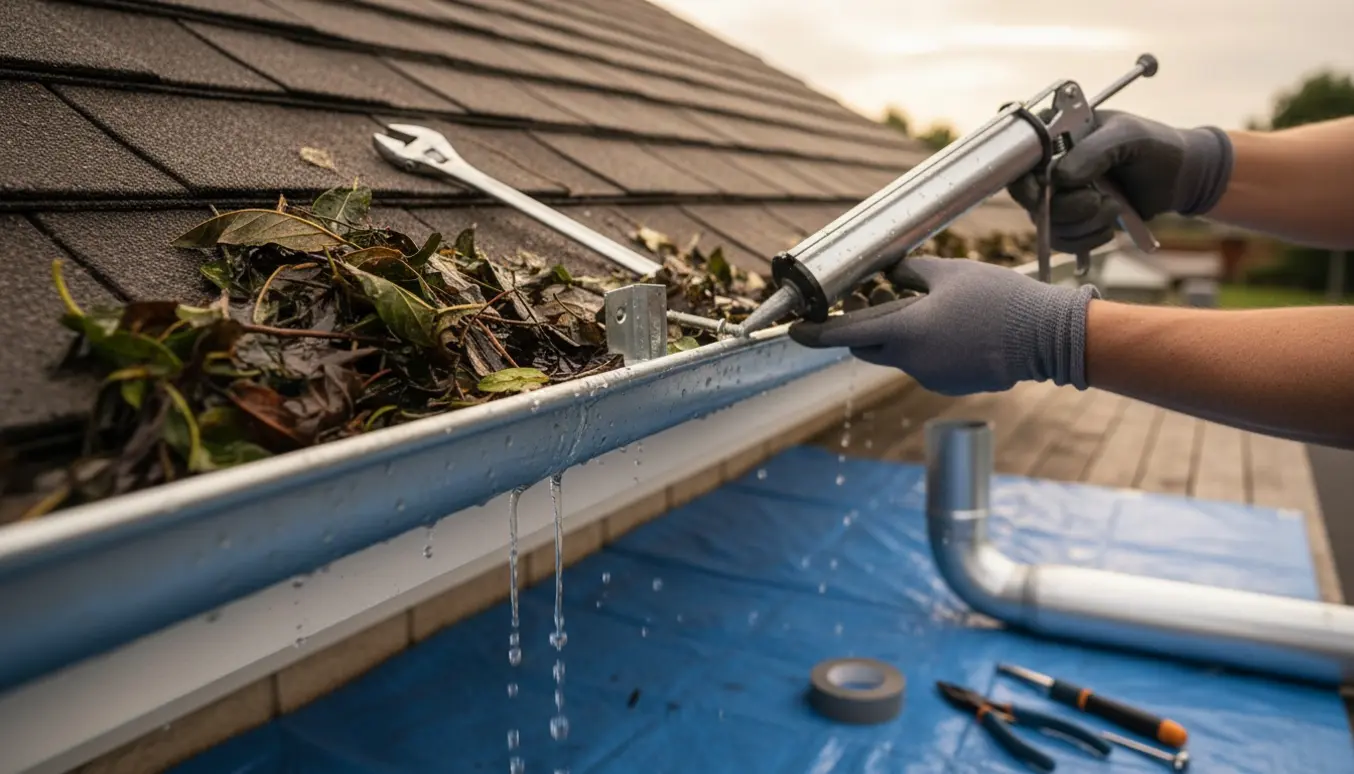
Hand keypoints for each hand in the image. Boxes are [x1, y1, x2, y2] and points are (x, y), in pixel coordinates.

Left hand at [787, 256, 1099, 395]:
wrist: (1046, 337)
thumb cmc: (999, 298)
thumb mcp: (949, 273)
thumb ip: (909, 273)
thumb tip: (886, 273)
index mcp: (906, 331)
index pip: (845, 335)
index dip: (815, 333)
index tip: (794, 331)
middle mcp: (911, 361)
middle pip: (866, 346)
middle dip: (860, 328)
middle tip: (869, 302)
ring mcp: (929, 378)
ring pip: (896, 355)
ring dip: (899, 335)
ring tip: (932, 309)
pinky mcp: (947, 386)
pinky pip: (922, 365)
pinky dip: (925, 348)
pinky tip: (956, 330)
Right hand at [1007, 110, 1233, 253]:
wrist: (1180, 178)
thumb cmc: (1155, 146)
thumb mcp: (1129, 137)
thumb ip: (1095, 151)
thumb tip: (1059, 177)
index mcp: (1057, 133)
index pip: (1020, 154)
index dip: (1024, 177)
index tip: (1041, 191)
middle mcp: (1050, 165)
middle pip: (1029, 196)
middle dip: (1064, 207)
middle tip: (1095, 200)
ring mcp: (1059, 195)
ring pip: (1046, 223)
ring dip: (1083, 223)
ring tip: (1115, 207)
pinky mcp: (1071, 221)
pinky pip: (1062, 241)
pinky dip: (1087, 239)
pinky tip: (1110, 226)